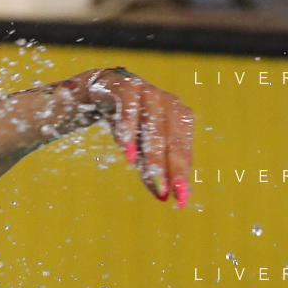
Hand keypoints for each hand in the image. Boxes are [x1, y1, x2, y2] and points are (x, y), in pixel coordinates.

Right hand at [83, 68, 192, 205]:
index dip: (181, 175)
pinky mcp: (127, 86)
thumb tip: (163, 196)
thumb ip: (152, 169)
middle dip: (169, 168)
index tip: (180, 200)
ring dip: (152, 154)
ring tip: (151, 179)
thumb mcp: (141, 148)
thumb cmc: (130, 123)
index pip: (182, 151)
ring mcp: (150, 92)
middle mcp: (169, 104)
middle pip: (171, 140)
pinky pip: (129, 109)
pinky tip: (128, 153)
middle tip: (166, 192)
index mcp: (179, 119)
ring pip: (154, 126)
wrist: (105, 90)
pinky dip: (128, 130)